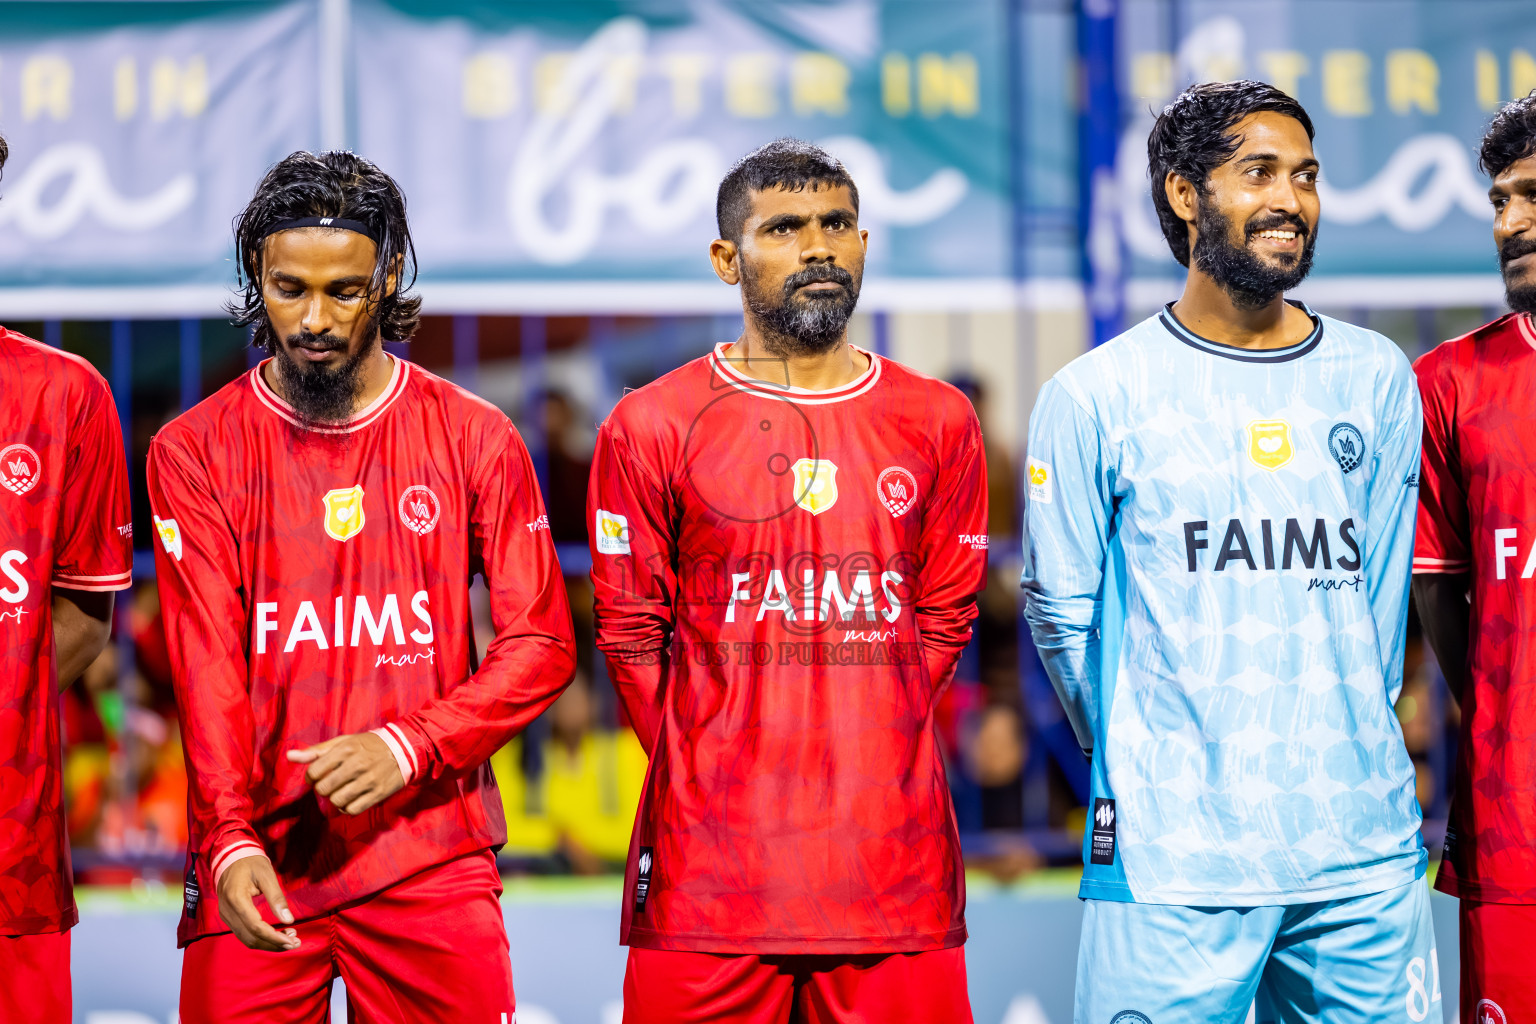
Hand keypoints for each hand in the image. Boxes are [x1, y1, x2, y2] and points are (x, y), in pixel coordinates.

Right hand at [216, 855, 299, 951]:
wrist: (230, 857)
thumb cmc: (250, 863)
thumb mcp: (267, 875)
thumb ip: (277, 898)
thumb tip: (289, 920)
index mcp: (236, 899)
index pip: (255, 927)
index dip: (274, 937)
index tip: (292, 941)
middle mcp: (227, 911)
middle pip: (251, 937)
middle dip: (274, 944)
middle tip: (295, 942)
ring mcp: (225, 916)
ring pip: (247, 939)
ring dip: (268, 943)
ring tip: (289, 939)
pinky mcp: (228, 917)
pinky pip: (244, 934)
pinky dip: (261, 938)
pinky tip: (276, 935)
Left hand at [287, 732, 405, 814]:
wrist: (404, 749)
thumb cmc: (368, 745)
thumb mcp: (343, 742)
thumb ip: (316, 751)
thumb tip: (289, 757)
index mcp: (345, 749)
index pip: (314, 772)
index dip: (311, 778)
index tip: (318, 777)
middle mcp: (356, 764)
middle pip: (324, 789)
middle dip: (322, 790)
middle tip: (330, 785)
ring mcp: (368, 780)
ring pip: (337, 801)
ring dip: (334, 800)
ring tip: (340, 793)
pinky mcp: (378, 793)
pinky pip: (352, 810)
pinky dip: (347, 808)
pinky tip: (349, 800)